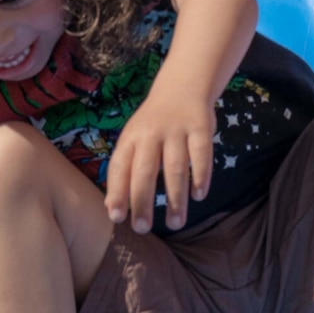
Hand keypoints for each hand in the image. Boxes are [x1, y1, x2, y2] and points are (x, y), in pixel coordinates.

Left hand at [105, 85, 214, 232]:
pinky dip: (200, 176)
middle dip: (142, 201)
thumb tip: (112, 210)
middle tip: (142, 228)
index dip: (117, 192)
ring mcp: (177, 129)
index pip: (120, 166)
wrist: (183, 84)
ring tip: (176, 223)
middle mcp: (151, 132)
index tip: (117, 218)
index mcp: (131, 137)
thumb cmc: (153, 124)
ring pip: (175, 167)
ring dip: (175, 198)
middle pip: (145, 170)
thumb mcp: (133, 140)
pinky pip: (201, 154)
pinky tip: (199, 196)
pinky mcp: (200, 126)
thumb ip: (123, 172)